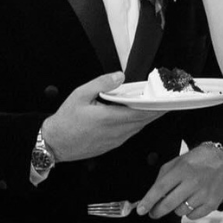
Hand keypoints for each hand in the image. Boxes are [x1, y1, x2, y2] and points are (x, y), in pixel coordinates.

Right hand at [38, 72, 164, 163]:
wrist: (55, 143)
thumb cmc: (65, 121)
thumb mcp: (80, 95)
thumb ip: (101, 84)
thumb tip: (119, 76)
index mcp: (109, 118)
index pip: (141, 112)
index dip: (157, 107)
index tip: (167, 100)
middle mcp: (116, 131)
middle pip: (144, 121)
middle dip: (156, 111)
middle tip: (166, 101)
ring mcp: (115, 140)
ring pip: (138, 128)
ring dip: (146, 118)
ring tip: (154, 106)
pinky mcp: (112, 145)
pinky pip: (130, 134)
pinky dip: (136, 124)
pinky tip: (135, 116)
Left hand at [136, 144, 222, 218]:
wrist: (221, 160)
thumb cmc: (194, 163)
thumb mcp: (175, 164)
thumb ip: (161, 180)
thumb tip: (148, 200)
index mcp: (182, 170)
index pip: (161, 188)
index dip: (148, 200)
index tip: (140, 210)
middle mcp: (193, 182)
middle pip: (169, 204)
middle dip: (157, 211)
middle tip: (153, 213)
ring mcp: (204, 194)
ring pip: (180, 211)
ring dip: (176, 208)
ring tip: (182, 197)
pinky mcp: (212, 203)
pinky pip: (193, 216)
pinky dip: (189, 212)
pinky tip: (193, 201)